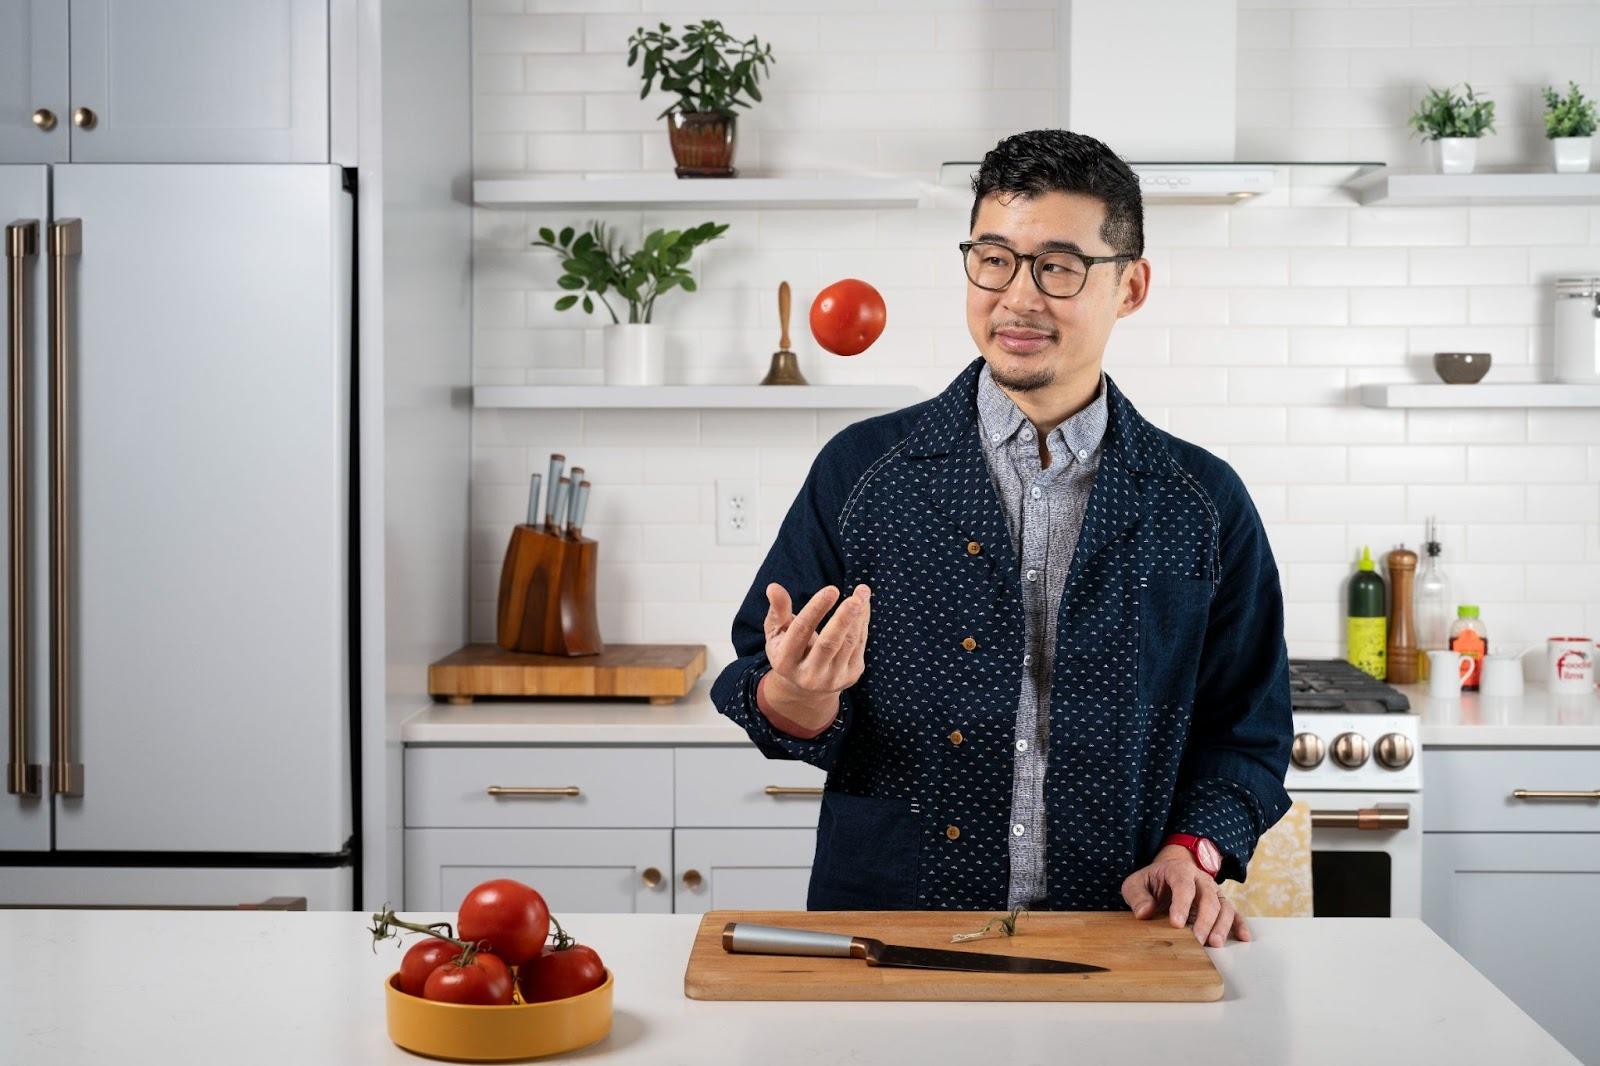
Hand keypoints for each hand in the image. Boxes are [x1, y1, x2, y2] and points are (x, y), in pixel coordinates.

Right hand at [763, 582, 870, 702]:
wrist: (806, 686)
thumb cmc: (789, 649)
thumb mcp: (777, 632)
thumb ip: (778, 610)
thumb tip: (773, 587)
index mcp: (785, 662)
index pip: (801, 630)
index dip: (816, 609)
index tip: (832, 589)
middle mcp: (808, 675)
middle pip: (828, 644)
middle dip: (843, 619)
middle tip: (855, 599)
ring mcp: (831, 679)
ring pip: (848, 643)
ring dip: (858, 616)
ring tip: (862, 591)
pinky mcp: (850, 677)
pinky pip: (859, 645)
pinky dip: (863, 623)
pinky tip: (864, 605)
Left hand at [1121, 845, 1248, 947]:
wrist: (1167, 876)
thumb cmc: (1151, 882)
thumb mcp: (1135, 884)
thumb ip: (1137, 897)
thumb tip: (1144, 912)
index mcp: (1179, 870)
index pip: (1183, 885)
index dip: (1181, 904)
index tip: (1175, 923)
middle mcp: (1200, 879)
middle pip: (1208, 897)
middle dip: (1204, 919)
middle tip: (1197, 939)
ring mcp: (1213, 892)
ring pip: (1224, 906)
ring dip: (1221, 925)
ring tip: (1214, 943)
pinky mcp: (1220, 904)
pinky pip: (1234, 913)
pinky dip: (1240, 925)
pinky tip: (1242, 937)